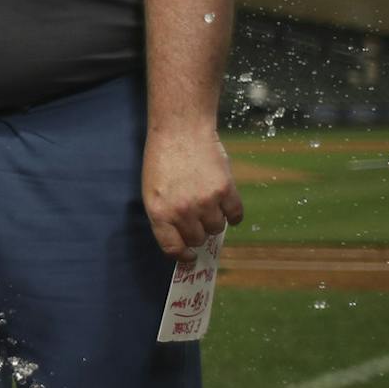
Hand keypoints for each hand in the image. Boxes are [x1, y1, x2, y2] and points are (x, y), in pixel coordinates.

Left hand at [142, 125, 243, 261]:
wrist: (180, 131)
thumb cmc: (162, 160)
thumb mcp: (152, 191)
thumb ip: (165, 216)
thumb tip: (183, 240)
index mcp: (159, 212)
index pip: (172, 247)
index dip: (182, 254)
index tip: (189, 256)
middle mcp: (182, 211)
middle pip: (198, 239)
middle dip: (198, 233)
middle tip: (197, 221)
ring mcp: (205, 201)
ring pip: (217, 228)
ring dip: (214, 222)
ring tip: (208, 205)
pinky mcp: (226, 190)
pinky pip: (236, 215)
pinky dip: (234, 215)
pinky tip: (227, 206)